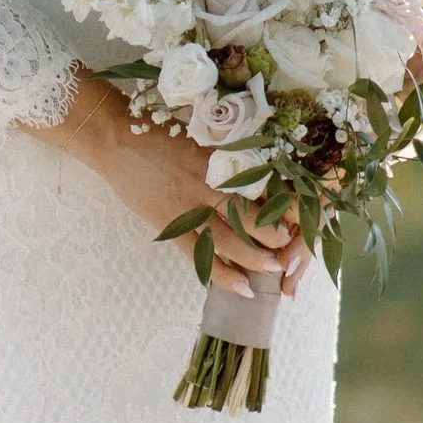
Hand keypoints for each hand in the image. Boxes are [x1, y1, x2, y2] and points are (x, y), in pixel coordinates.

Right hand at [27, 73, 306, 292]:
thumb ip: (227, 161)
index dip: (288, 205)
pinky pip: (200, 255)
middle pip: (255, 217)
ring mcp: (190, 207)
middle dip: (278, 237)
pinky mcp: (171, 224)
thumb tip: (258, 179)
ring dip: (256, 259)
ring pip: (232, 240)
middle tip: (293, 249)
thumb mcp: (202, 141)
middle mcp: (211, 185)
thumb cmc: (160, 135)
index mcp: (223, 162)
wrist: (118, 139)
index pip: (267, 187)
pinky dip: (221, 273)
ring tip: (273, 272)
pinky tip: (239, 286)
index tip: (304, 216)